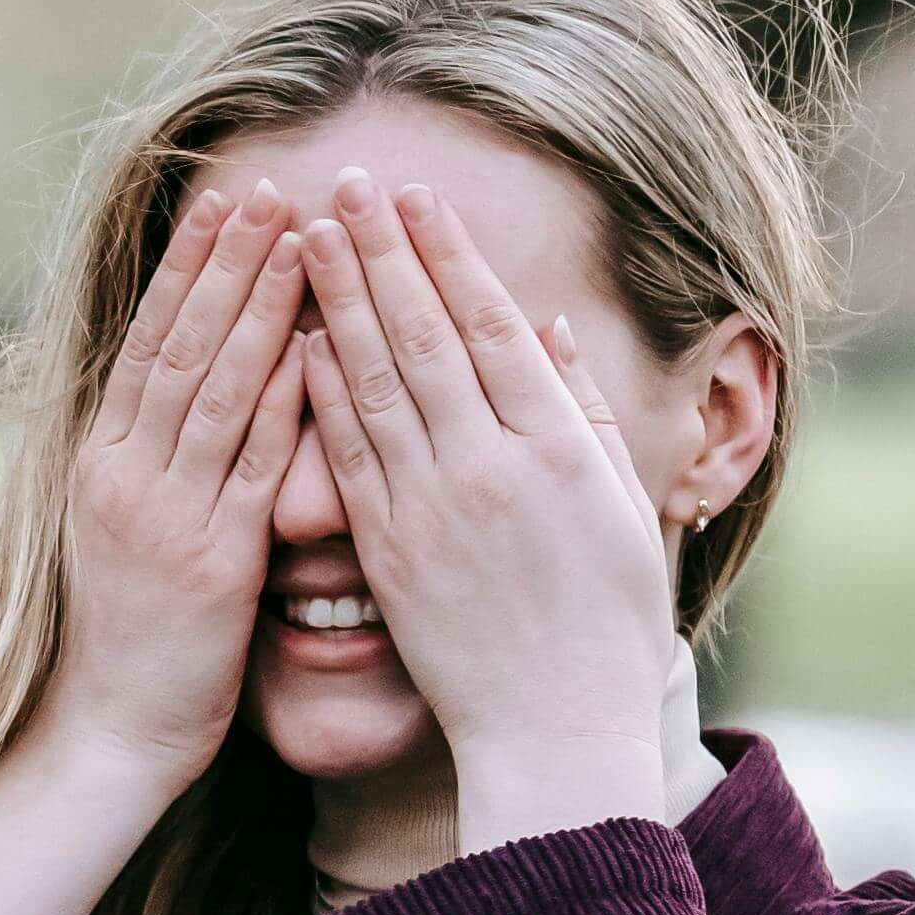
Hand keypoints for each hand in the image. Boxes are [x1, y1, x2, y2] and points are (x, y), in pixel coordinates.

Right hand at [39, 178, 313, 798]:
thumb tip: (187, 392)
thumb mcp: (121, 533)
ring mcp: (163, 518)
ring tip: (297, 239)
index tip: (227, 201)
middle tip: (270, 187)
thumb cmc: (128, 640)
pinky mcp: (210, 564)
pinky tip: (319, 347)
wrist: (107, 734)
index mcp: (99, 464)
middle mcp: (123, 478)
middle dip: (227, 264)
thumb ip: (154, 460)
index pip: (149, 343)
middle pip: (181, 348)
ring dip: (258, 308)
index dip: (189, 268)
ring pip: (216, 390)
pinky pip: (255, 467)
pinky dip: (288, 402)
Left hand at [284, 177, 683, 845]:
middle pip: (423, 337)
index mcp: (557, 446)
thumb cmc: (603, 620)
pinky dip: (321, 394)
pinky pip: (348, 457)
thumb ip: (579, 410)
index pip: (488, 325)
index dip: (445, 254)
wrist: (555, 730)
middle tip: (341, 184)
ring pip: (376, 385)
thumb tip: (544, 324)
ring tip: (304, 236)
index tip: (412, 195)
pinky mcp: (389, 554)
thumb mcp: (618, 505)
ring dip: (336, 302)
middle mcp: (492, 465)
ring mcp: (434, 509)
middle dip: (378, 253)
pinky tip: (296, 341)